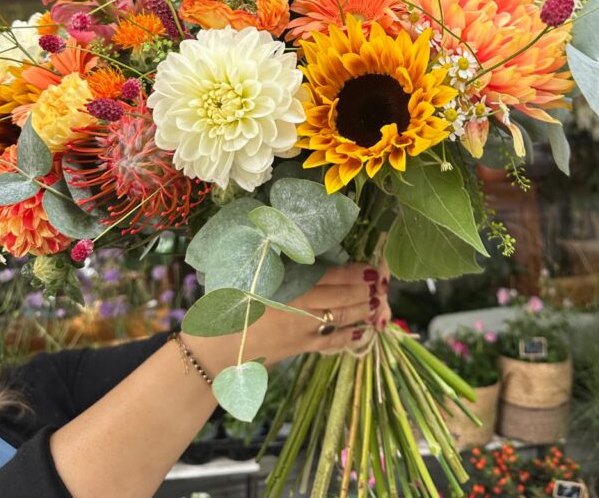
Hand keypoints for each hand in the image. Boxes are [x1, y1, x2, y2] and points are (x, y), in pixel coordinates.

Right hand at [242, 262, 391, 364]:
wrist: (214, 350)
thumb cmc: (227, 304)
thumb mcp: (249, 275)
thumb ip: (277, 263)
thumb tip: (302, 248)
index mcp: (286, 286)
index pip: (329, 277)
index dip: (354, 272)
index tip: (372, 266)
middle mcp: (298, 308)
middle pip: (341, 297)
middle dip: (365, 290)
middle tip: (384, 282)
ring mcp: (301, 331)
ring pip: (340, 318)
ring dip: (363, 309)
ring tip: (379, 302)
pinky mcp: (299, 348)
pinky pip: (331, 342)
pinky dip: (350, 336)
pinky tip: (363, 331)